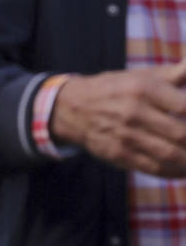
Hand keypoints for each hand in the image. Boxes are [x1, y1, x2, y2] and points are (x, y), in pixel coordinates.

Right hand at [51, 63, 185, 176]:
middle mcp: (134, 112)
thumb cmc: (115, 89)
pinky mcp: (120, 154)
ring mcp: (126, 135)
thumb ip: (175, 74)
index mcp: (143, 88)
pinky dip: (175, 172)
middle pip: (182, 134)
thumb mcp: (140, 76)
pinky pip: (155, 168)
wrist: (71, 108)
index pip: (185, 106)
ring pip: (171, 155)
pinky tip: (182, 168)